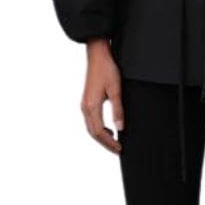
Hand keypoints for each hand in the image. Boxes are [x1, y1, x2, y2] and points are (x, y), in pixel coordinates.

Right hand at [81, 39, 124, 154]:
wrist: (97, 55)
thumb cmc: (107, 69)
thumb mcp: (116, 90)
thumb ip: (118, 110)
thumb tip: (120, 128)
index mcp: (92, 106)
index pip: (99, 132)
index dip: (109, 143)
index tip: (119, 148)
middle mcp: (85, 107)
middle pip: (93, 133)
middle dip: (105, 143)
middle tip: (117, 149)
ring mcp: (84, 104)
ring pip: (91, 127)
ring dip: (101, 137)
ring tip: (114, 142)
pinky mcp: (86, 101)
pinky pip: (91, 120)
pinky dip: (99, 128)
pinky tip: (109, 129)